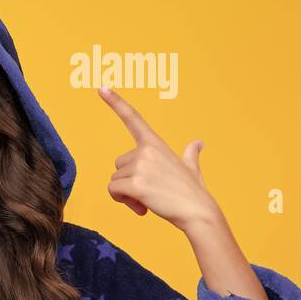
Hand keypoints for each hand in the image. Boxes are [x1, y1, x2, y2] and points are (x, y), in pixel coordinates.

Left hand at [97, 87, 220, 232]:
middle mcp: (146, 150)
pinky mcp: (135, 183)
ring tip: (148, 199)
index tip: (102, 87)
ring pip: (114, 181)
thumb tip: (198, 143)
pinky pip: (113, 191)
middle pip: (118, 165)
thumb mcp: (191, 167)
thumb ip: (190, 154)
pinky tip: (141, 207)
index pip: (133, 118)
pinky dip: (123, 201)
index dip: (116, 102)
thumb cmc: (193, 192)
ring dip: (126, 194)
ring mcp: (141, 166)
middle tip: (149, 192)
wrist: (198, 212)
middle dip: (128, 181)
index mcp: (155, 143)